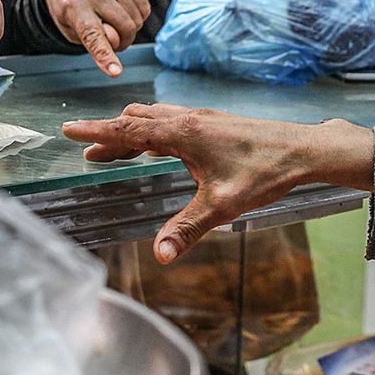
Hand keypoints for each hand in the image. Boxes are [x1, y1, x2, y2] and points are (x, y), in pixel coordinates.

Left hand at [46, 0, 150, 76]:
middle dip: (123, 43)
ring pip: (137, 21)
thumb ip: (92, 41)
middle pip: (126, 30)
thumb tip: (116, 41)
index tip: (115, 71)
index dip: (105, 55)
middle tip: (111, 42)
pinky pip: (145, 9)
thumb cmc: (71, 11)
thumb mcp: (72, 33)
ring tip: (113, 24)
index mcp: (75, 8)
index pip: (93, 36)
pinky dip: (137, 17)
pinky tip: (121, 12)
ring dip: (129, 31)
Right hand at [61, 104, 374, 263]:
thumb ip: (187, 229)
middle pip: (137, 122)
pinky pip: (173, 122)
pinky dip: (154, 131)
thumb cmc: (265, 173)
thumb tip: (161, 255)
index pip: (128, 129)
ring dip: (132, 131)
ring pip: (156, 118)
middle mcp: (189, 120)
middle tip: (89, 149)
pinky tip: (161, 146)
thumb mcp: (222, 205)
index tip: (70, 129)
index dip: (97, 131)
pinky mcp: (216, 124)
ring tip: (117, 147)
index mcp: (183, 133)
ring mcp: (204, 119)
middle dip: (111, 134)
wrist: (305, 150)